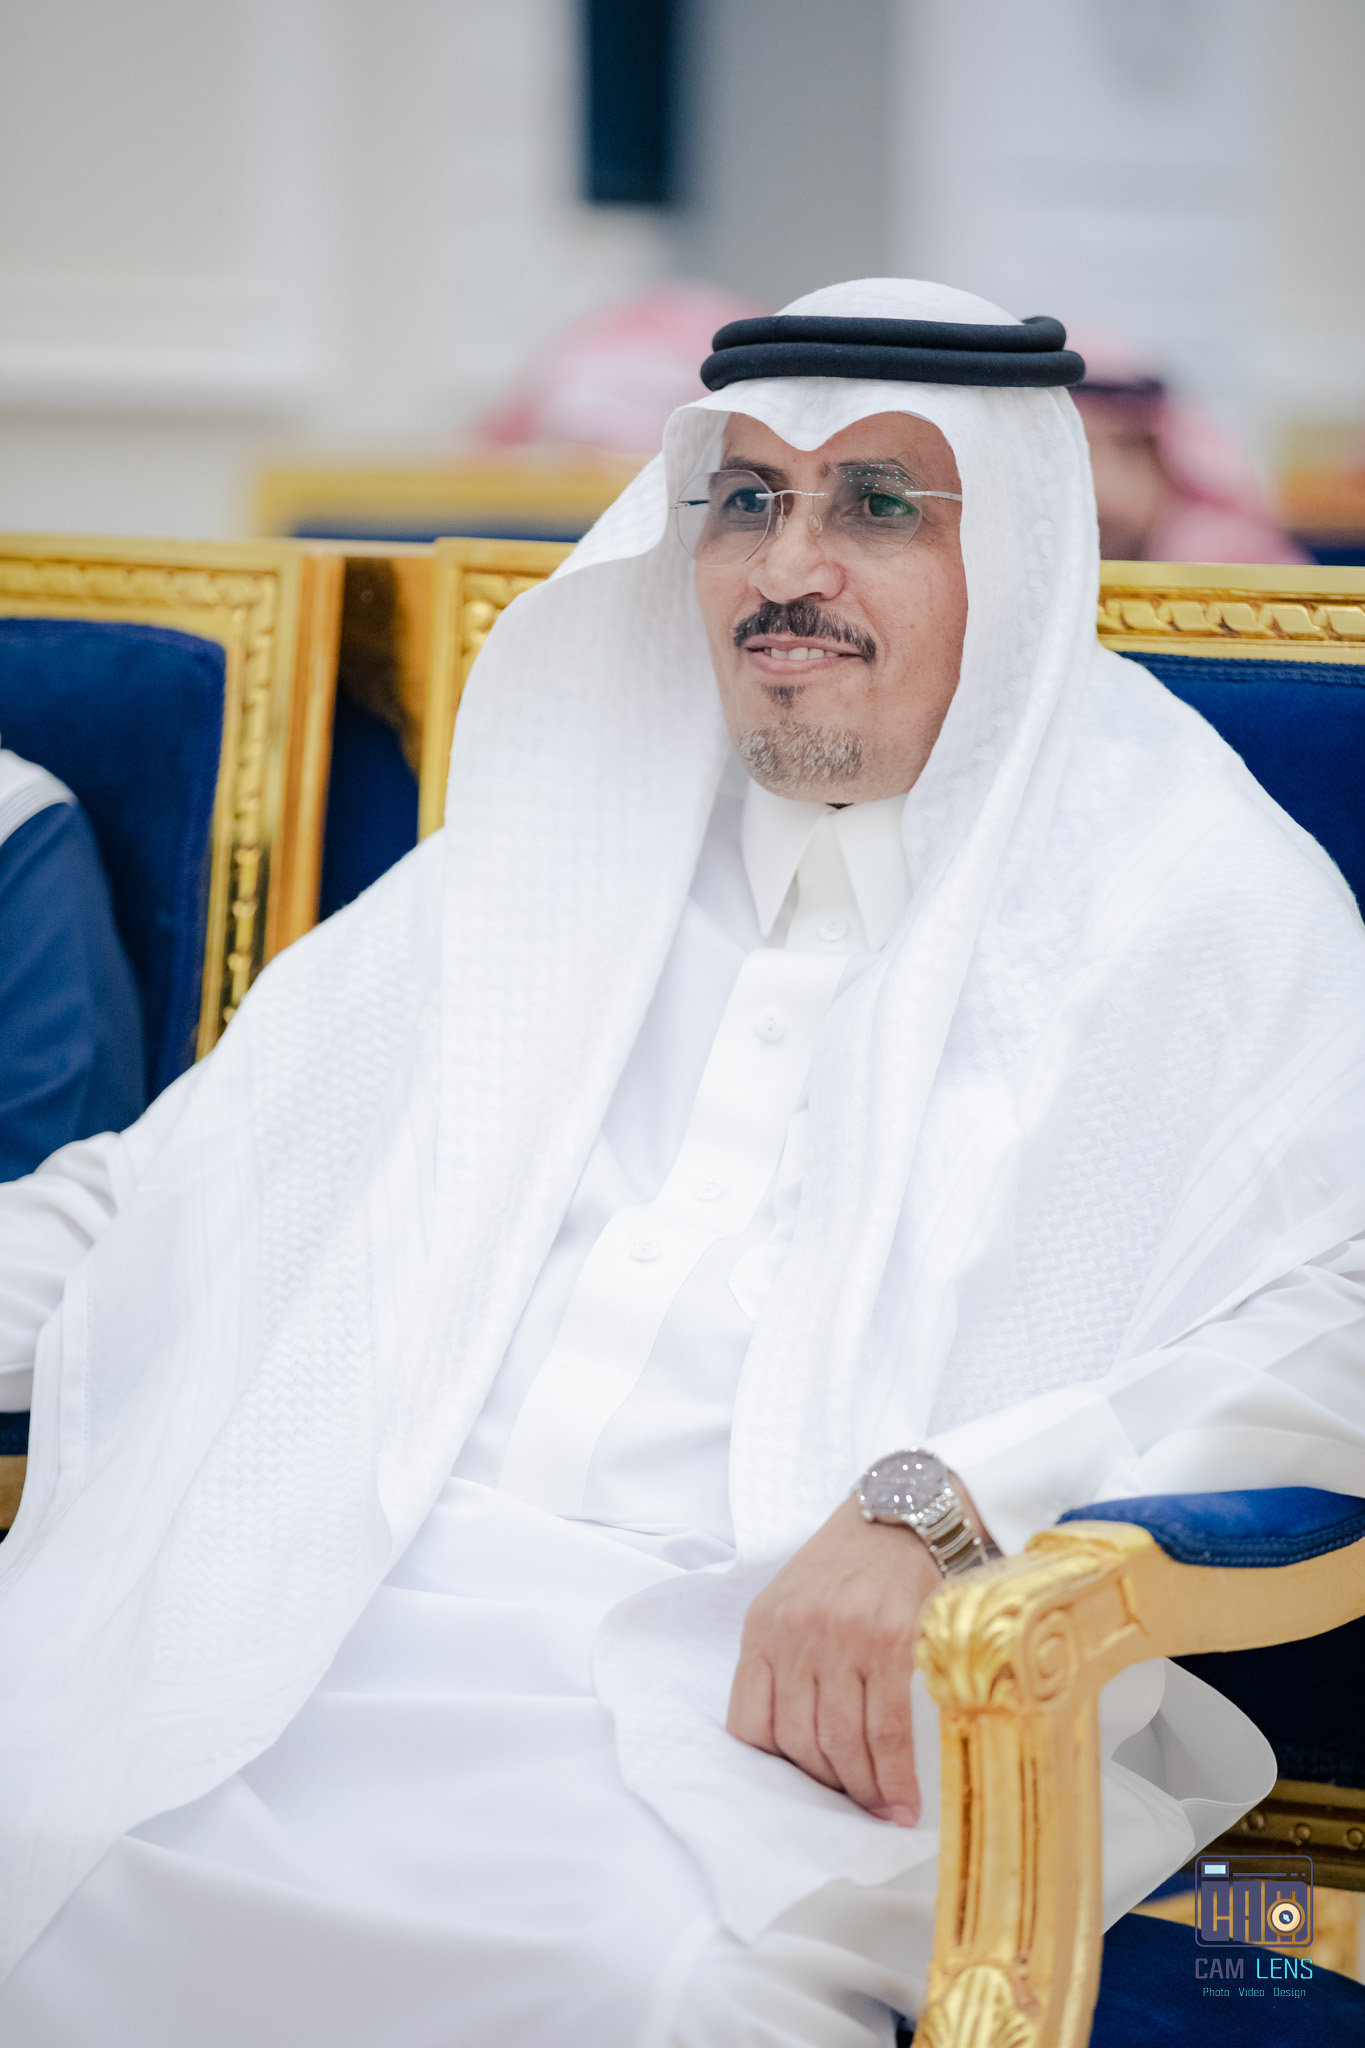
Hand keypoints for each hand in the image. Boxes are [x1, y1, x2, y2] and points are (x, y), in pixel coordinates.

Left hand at [725, 1495, 941, 1825]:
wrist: (906, 1514)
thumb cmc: (852, 1563)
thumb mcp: (795, 1600)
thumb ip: (785, 1658)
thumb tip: (799, 1740)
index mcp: (764, 1626)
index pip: (749, 1724)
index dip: (776, 1770)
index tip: (804, 1790)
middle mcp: (797, 1634)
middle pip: (799, 1741)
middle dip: (826, 1786)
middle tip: (852, 1806)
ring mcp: (844, 1639)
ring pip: (842, 1742)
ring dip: (862, 1791)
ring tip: (880, 1811)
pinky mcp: (893, 1643)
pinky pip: (887, 1730)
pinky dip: (894, 1777)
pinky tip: (903, 1803)